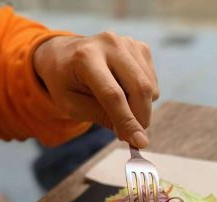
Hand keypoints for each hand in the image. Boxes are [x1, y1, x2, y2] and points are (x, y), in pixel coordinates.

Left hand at [33, 32, 158, 147]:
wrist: (64, 54)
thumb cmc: (65, 82)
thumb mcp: (72, 105)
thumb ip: (102, 117)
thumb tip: (133, 134)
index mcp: (85, 57)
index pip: (113, 95)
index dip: (127, 121)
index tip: (140, 143)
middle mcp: (109, 44)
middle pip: (139, 88)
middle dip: (140, 118)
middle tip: (131, 135)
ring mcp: (127, 42)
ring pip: (149, 87)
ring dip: (141, 109)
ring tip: (119, 110)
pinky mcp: (139, 47)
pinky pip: (152, 81)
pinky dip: (144, 97)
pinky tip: (125, 93)